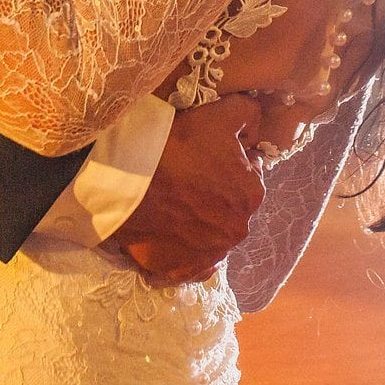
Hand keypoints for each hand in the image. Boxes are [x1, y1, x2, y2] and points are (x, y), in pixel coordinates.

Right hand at [104, 93, 264, 285]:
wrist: (128, 181)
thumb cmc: (177, 147)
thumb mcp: (219, 115)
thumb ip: (248, 114)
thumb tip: (255, 126)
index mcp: (252, 195)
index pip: (247, 177)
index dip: (228, 164)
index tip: (206, 158)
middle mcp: (238, 230)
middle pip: (230, 208)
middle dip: (215, 195)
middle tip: (187, 179)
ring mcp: (209, 254)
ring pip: (211, 235)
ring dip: (200, 223)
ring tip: (174, 204)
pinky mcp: (181, 270)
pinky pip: (191, 264)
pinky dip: (186, 251)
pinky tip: (173, 235)